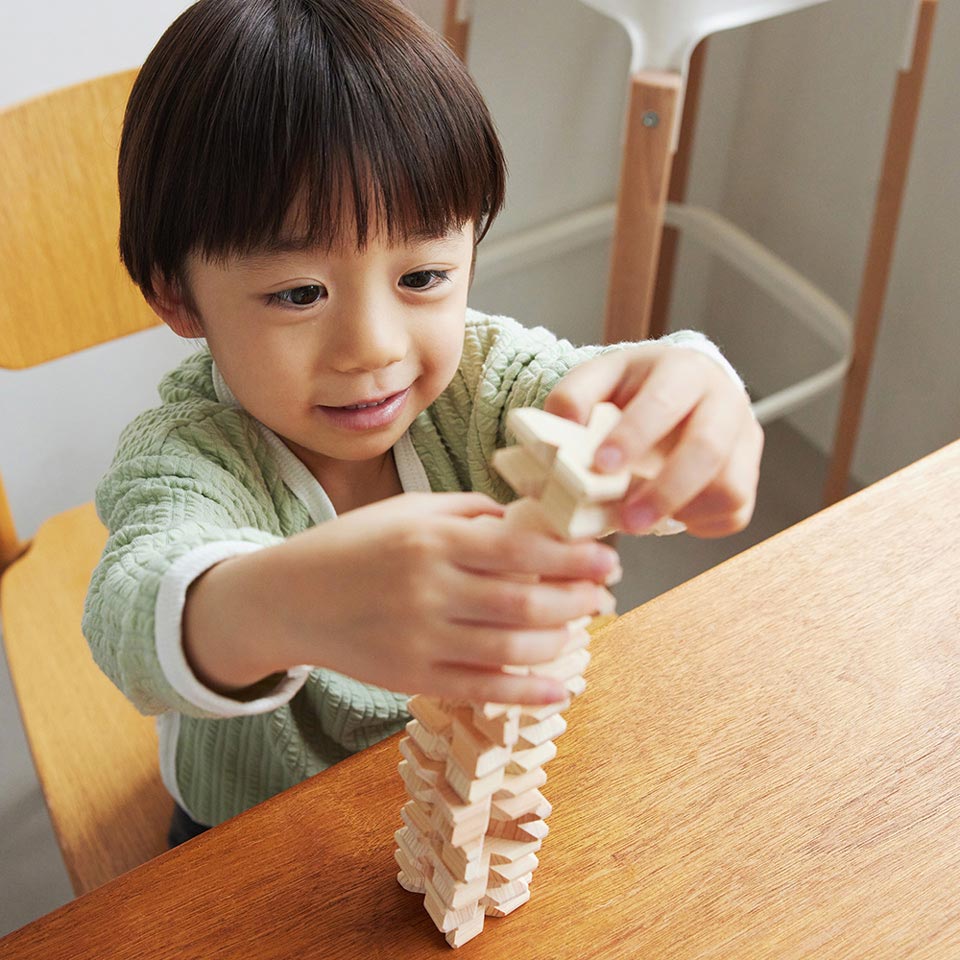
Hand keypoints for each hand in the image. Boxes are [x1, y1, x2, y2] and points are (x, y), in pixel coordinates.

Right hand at [185, 493, 618, 703]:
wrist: (289, 597)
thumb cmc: (353, 545)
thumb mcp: (408, 509)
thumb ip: (469, 512)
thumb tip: (529, 523)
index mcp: (432, 540)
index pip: (521, 551)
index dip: (573, 558)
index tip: (608, 560)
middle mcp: (429, 589)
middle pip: (525, 604)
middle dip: (577, 601)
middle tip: (602, 595)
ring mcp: (420, 639)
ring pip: (510, 651)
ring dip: (559, 643)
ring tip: (577, 629)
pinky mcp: (412, 677)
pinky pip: (481, 690)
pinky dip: (526, 693)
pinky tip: (558, 688)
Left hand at [544, 344, 762, 537]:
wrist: (681, 392)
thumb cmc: (637, 388)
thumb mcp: (600, 377)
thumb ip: (574, 396)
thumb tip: (564, 426)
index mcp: (685, 370)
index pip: (664, 402)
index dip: (634, 435)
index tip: (602, 465)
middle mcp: (725, 402)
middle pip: (707, 449)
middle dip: (664, 491)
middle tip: (626, 521)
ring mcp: (744, 440)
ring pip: (729, 487)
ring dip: (681, 511)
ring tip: (641, 518)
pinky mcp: (749, 474)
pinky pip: (734, 512)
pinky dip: (698, 523)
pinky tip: (668, 515)